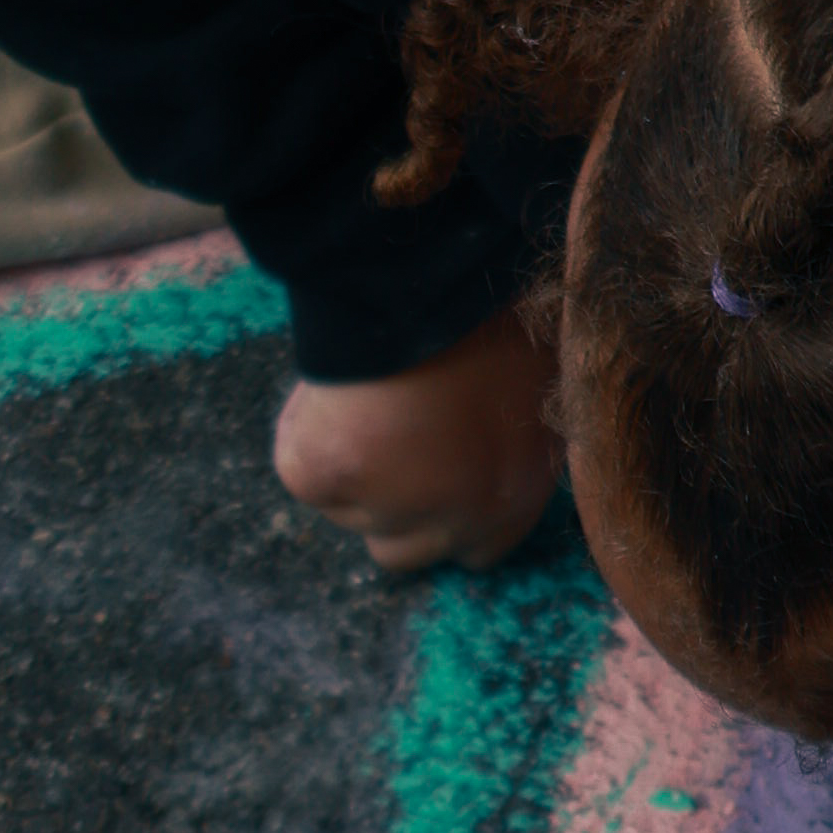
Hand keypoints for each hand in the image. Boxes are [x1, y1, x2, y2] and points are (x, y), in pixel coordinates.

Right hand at [271, 308, 560, 576]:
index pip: (479, 548)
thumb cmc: (497, 308)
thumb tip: (488, 429)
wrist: (434, 278)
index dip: (448, 510)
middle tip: (383, 436)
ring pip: (345, 512)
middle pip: (403, 553)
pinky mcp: (325, 481)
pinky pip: (299, 467)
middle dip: (388, 507)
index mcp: (517, 494)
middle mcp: (457, 519)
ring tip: (364, 390)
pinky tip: (332, 382)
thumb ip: (511, 430)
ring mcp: (388, 507)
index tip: (432, 467)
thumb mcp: (533, 379)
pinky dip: (305, 427)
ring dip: (345, 464)